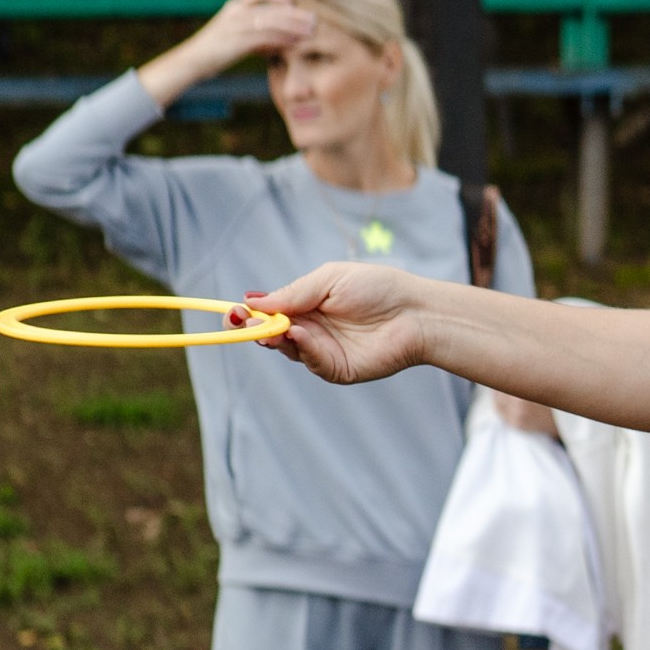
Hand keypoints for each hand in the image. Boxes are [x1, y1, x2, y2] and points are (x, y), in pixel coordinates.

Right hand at [141, 0, 313, 103]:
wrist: (192, 61)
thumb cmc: (216, 52)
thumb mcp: (236, 37)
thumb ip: (257, 36)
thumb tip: (280, 42)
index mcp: (234, 6)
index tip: (294, 4)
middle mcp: (235, 12)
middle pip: (271, 7)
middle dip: (294, 13)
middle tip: (314, 19)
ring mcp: (235, 26)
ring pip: (271, 21)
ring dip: (293, 26)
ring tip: (310, 31)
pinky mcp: (237, 42)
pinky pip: (265, 37)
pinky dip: (282, 39)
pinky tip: (295, 43)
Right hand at [242, 263, 432, 383]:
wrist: (415, 312)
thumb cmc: (378, 288)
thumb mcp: (329, 280)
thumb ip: (293, 292)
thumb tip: (254, 301)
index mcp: (307, 306)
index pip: (268, 313)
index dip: (249, 314)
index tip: (233, 310)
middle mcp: (311, 330)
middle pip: (270, 335)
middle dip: (252, 329)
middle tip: (241, 322)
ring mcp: (324, 351)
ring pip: (287, 350)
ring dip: (275, 338)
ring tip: (272, 327)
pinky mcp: (339, 370)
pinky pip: (313, 363)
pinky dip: (303, 349)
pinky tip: (301, 334)